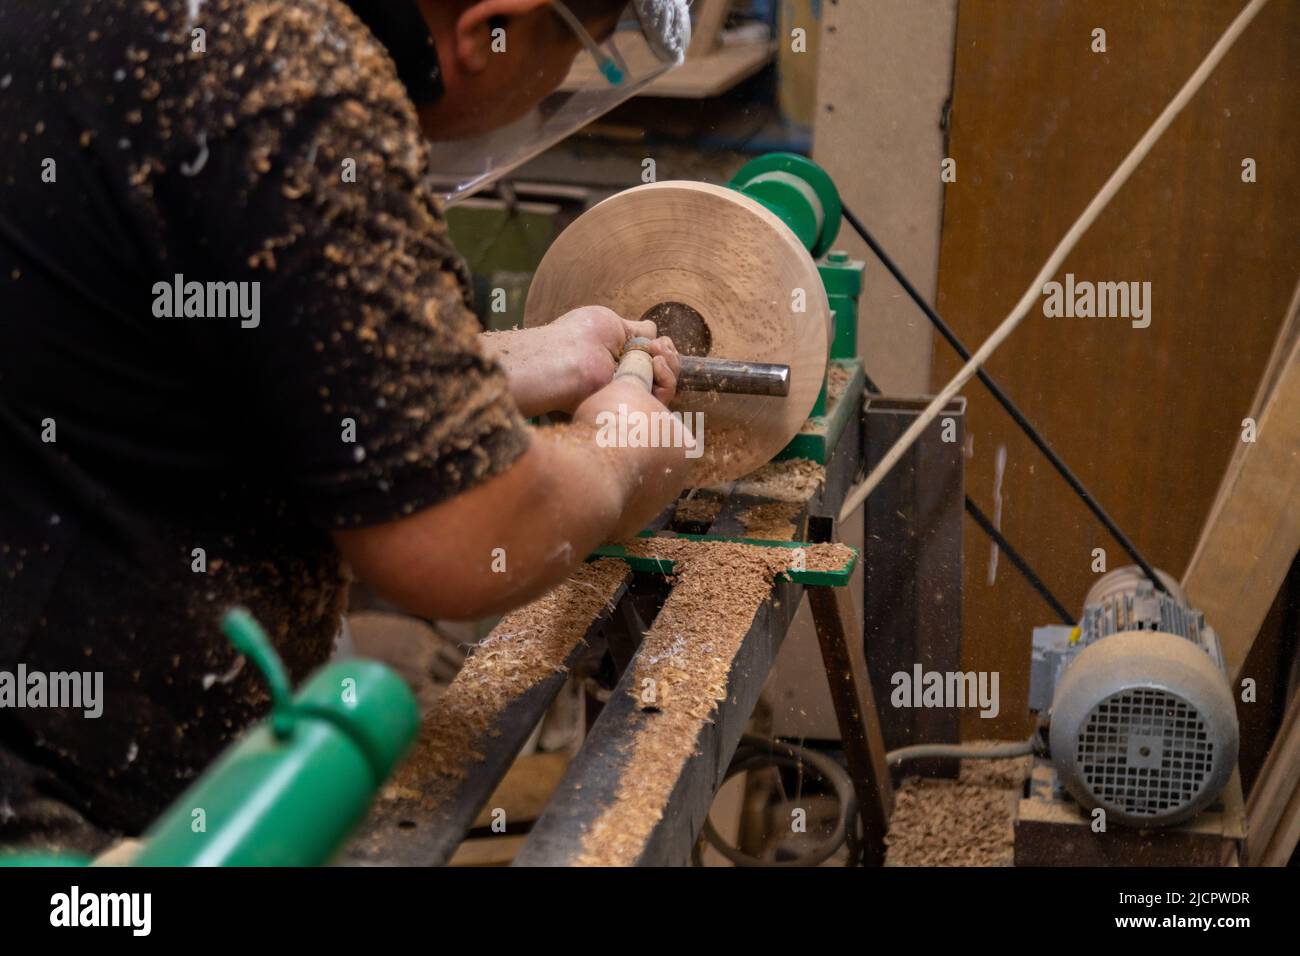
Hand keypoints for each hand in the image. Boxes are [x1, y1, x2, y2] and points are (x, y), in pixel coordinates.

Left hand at [481, 306, 680, 415]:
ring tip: (658, 356)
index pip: (653, 359)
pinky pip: (662, 401)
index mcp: (619, 360)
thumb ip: (635, 330)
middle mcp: (626, 379)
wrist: (566, 357)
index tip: (659, 341)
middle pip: (665, 373)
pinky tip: (657, 365)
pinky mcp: (632, 410)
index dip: (663, 349)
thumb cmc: (579, 336)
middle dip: (670, 357)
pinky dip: (667, 381)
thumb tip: (652, 330)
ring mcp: (629, 395)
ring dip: (671, 367)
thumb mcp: (611, 324)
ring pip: (667, 387)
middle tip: (659, 348)